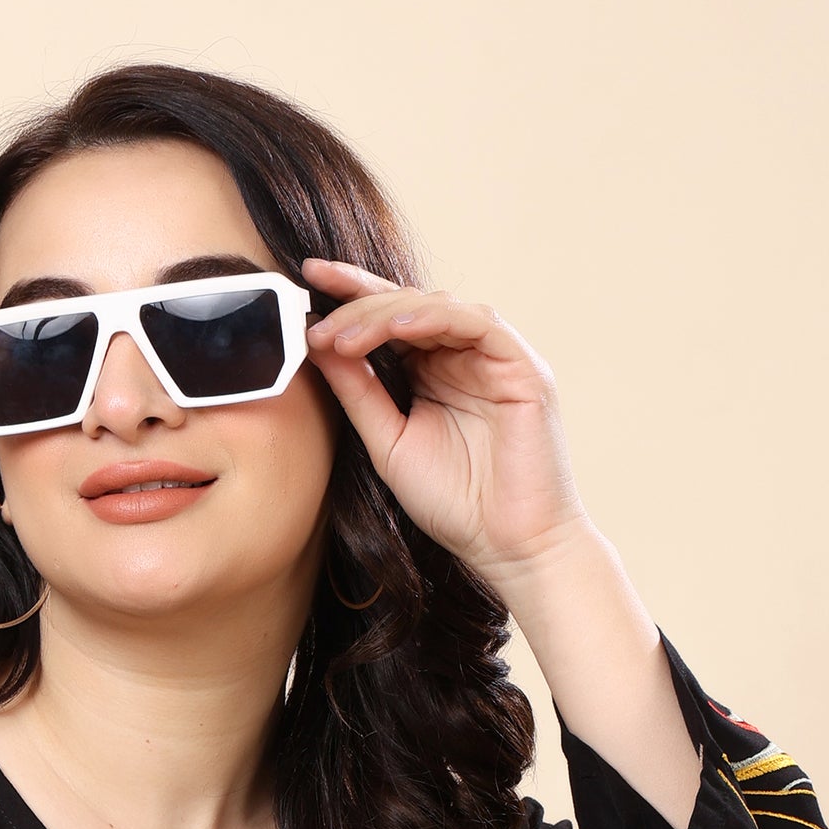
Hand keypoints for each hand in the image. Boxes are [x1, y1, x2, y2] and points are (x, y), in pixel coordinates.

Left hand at [300, 258, 588, 588]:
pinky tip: (399, 329)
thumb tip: (318, 345)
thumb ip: (358, 393)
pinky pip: (478, 323)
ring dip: (387, 315)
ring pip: (438, 307)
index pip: (390, 319)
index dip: (351, 293)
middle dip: (358, 308)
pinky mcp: (522, 367)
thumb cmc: (455, 504)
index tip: (307, 279)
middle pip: (408, 305)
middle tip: (318, 327)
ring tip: (346, 337)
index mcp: (434, 371)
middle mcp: (464, 356)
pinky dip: (436, 319)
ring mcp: (495, 358)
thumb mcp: (388, 443)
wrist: (509, 548)